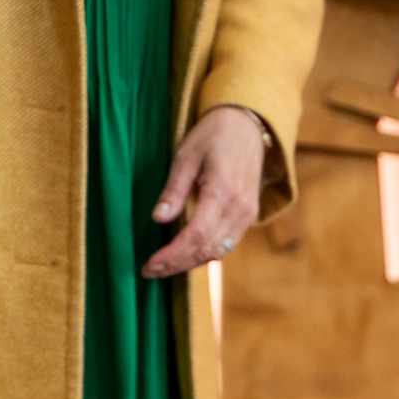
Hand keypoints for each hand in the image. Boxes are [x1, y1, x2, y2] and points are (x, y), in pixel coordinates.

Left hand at [143, 105, 266, 278]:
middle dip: (177, 264)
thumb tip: (157, 219)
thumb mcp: (186, 156)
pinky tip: (186, 254)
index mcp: (221, 192)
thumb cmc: (213, 136)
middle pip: (207, 250)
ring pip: (218, 252)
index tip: (150, 264)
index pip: (195, 235)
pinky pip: (227, 244)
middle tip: (151, 271)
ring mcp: (247, 215)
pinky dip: (205, 253)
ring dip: (190, 263)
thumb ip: (173, 190)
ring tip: (164, 267)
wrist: (247, 127)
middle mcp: (239, 209)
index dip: (172, 255)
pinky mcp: (248, 216)